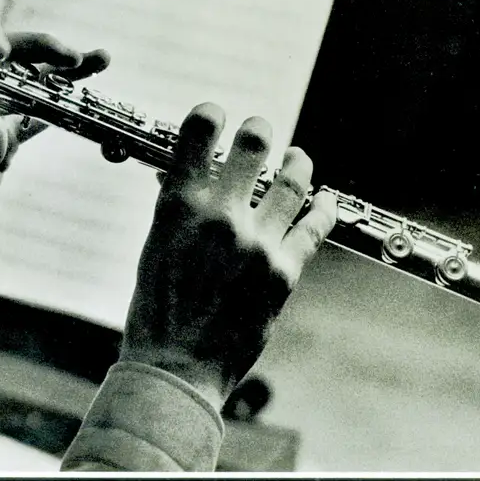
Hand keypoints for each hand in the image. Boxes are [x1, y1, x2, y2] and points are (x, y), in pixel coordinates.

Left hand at [0, 13, 109, 297]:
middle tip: (73, 58)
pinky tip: (87, 101)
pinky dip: (61, 106)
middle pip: (4, 53)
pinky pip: (35, 114)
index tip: (4, 51)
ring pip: (26, 80)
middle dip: (38, 48)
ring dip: (60, 70)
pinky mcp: (1, 142)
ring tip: (98, 60)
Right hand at [120, 103, 337, 409]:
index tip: (217, 115)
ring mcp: (256, 242)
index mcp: (178, 204)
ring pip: (292, 179)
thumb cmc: (157, 307)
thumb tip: (188, 173)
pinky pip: (314, 226)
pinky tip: (325, 198)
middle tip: (259, 132)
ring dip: (297, 161)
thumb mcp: (154, 244)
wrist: (177, 367)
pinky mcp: (283, 271)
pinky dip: (323, 206)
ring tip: (297, 156)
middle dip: (258, 130)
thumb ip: (177, 204)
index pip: (199, 130)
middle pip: (254, 144)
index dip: (211, 113)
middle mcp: (220, 215)